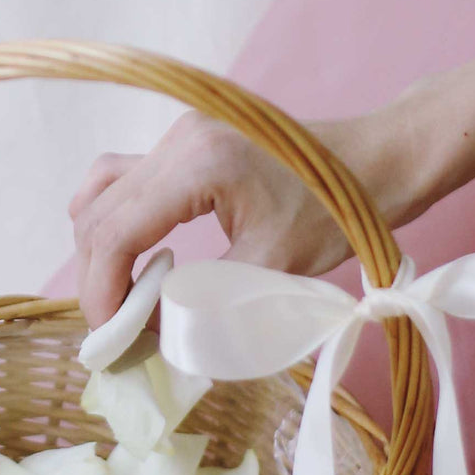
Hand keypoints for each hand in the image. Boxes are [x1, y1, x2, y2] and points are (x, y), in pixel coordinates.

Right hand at [69, 109, 422, 327]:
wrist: (377, 162)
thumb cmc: (337, 214)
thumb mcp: (272, 268)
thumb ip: (205, 302)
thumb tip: (151, 339)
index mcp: (199, 165)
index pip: (116, 232)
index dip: (101, 292)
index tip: (111, 339)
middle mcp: (178, 140)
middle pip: (99, 214)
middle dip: (97, 278)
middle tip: (115, 331)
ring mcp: (178, 135)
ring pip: (101, 194)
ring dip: (100, 249)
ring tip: (118, 297)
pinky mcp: (184, 142)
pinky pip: (121, 178)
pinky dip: (111, 219)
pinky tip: (123, 253)